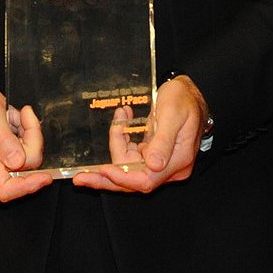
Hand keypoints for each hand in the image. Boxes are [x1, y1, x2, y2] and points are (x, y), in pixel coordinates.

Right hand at [0, 76, 51, 201]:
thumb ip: (2, 138)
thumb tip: (17, 162)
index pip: (6, 189)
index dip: (29, 186)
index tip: (46, 176)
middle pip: (24, 168)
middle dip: (32, 141)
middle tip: (24, 116)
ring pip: (27, 157)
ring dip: (27, 135)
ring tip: (13, 116)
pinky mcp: (3, 156)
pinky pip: (24, 151)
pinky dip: (25, 134)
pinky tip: (13, 121)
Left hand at [74, 75, 207, 193]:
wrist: (192, 91)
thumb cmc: (184, 100)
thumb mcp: (173, 115)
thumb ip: (164, 140)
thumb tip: (154, 164)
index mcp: (178, 161)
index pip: (146, 180)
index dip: (123, 177)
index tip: (104, 170)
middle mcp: (169, 167)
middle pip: (133, 180)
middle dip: (107, 178)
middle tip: (81, 178)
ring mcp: (160, 161)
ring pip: (129, 165)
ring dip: (118, 144)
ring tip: (120, 119)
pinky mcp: (153, 154)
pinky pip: (131, 155)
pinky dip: (122, 140)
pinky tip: (123, 122)